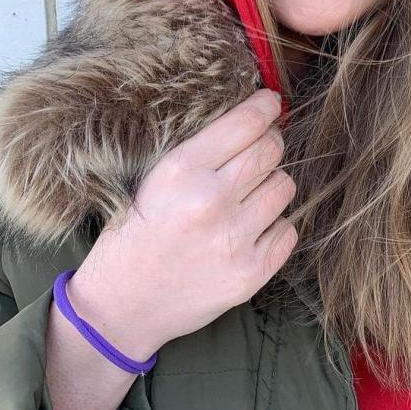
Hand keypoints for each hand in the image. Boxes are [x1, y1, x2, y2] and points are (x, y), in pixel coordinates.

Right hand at [67, 89, 295, 357]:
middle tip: (257, 152)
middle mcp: (211, 202)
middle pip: (272, 150)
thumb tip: (253, 117)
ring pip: (285, 186)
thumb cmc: (135, 234)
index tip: (271, 103)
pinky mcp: (252, 273)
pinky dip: (274, 226)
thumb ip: (201, 151)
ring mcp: (235, 240)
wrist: (122, 306)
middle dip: (268, 144)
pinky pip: (288, 230)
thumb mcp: (153, 179)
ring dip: (270, 186)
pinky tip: (249, 231)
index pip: (245, 123)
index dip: (265, 108)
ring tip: (247, 197)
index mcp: (181, 171)